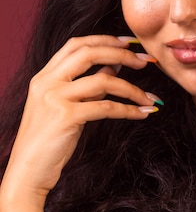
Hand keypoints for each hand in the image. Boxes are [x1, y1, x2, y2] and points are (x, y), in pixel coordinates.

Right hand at [3, 35, 159, 200]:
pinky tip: (143, 113)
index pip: (76, 45)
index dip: (104, 39)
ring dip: (132, 88)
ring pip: (104, 80)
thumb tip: (114, 67)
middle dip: (122, 54)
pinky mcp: (66, 116)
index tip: (128, 43)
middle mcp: (47, 82)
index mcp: (44, 76)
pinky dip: (129, 110)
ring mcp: (54, 98)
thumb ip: (86, 87)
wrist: (27, 172)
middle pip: (89, 53)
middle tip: (146, 61)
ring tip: (150, 98)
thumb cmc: (48, 142)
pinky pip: (106, 107)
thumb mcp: (65, 107)